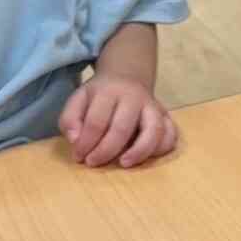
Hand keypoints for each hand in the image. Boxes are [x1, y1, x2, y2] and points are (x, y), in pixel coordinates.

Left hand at [60, 75, 178, 167]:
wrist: (127, 76)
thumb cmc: (100, 96)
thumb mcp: (78, 99)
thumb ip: (70, 119)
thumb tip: (76, 141)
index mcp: (109, 92)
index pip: (96, 121)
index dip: (86, 143)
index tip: (79, 156)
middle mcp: (134, 97)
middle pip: (122, 128)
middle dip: (106, 151)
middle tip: (93, 163)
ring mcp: (154, 106)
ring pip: (154, 130)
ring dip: (140, 152)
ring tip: (124, 164)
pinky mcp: (166, 116)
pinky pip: (171, 134)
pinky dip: (162, 148)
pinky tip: (147, 156)